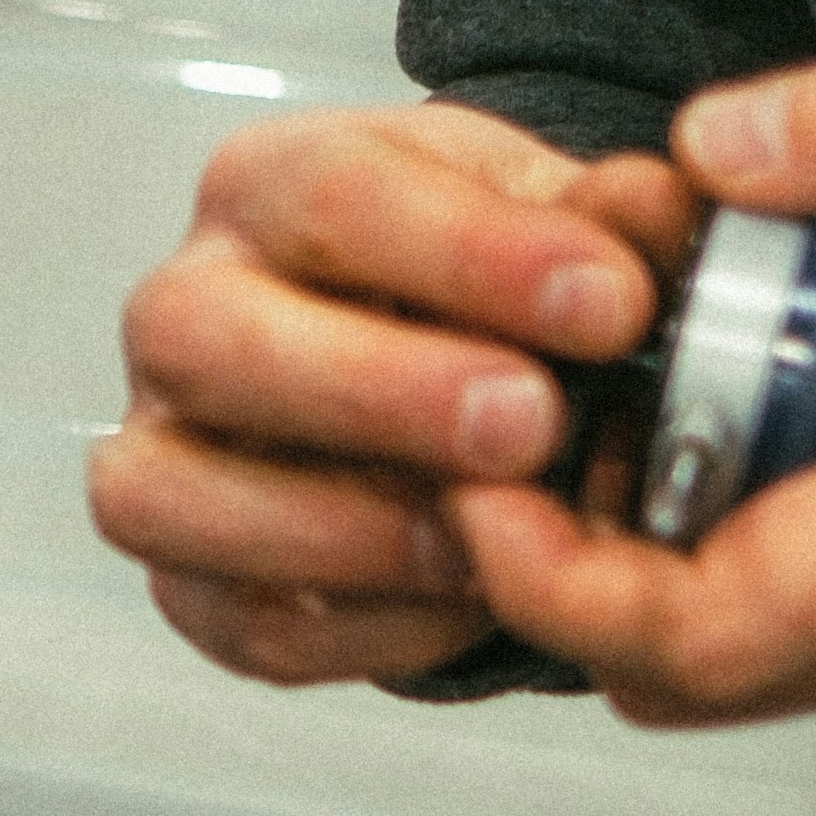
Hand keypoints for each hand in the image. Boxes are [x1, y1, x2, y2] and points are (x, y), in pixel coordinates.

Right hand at [92, 102, 690, 685]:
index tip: (611, 303)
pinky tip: (467, 601)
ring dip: (342, 528)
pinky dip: (359, 628)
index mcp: (269, 186)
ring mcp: (160, 449)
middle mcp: (184, 310)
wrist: (449, 375)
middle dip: (377, 390)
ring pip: (162, 495)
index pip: (330, 196)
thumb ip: (609, 217)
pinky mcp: (188, 578)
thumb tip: (655, 210)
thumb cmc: (483, 287)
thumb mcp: (552, 218)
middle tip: (532, 425)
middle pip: (199, 336)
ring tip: (490, 538)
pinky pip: (239, 620)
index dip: (472, 255)